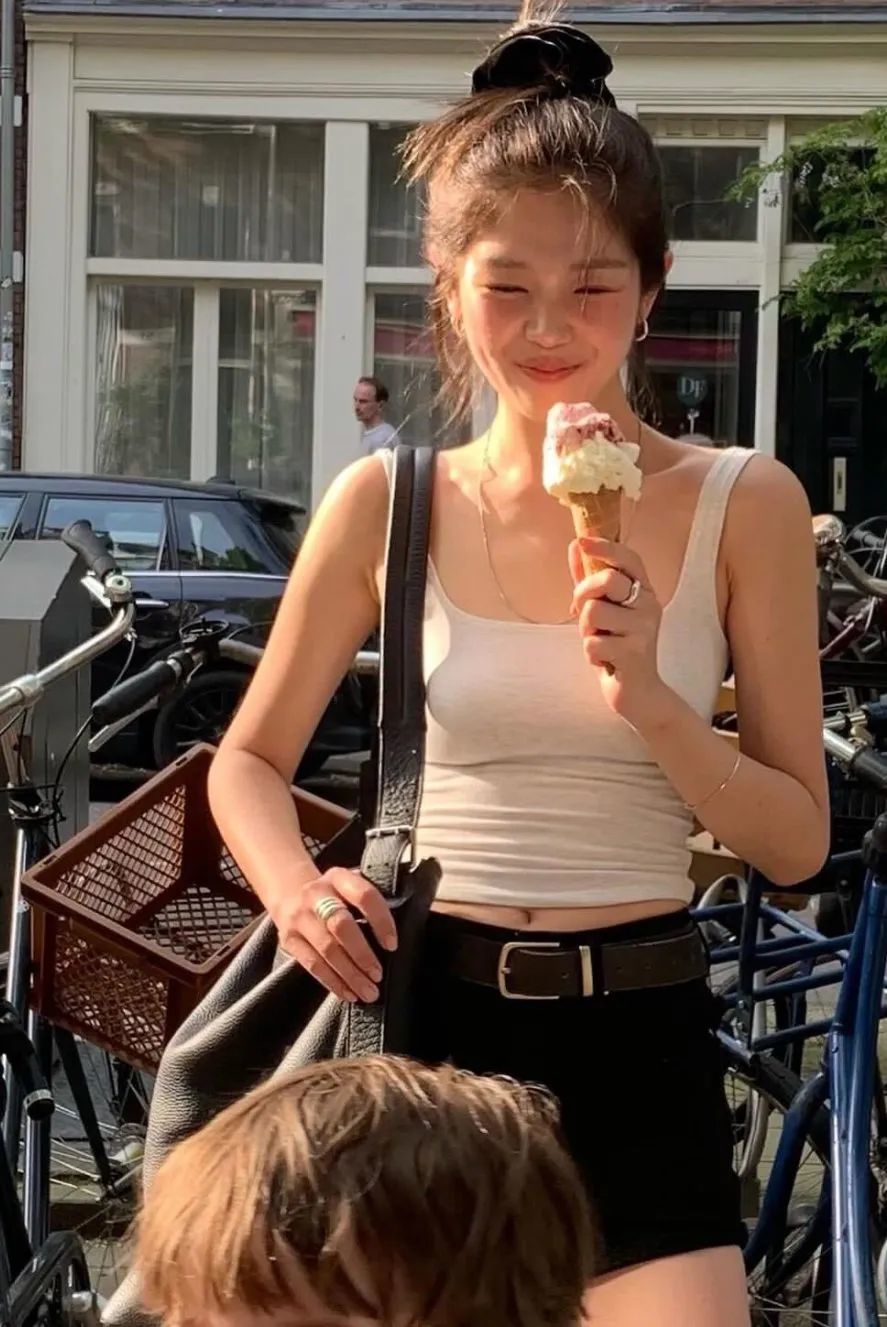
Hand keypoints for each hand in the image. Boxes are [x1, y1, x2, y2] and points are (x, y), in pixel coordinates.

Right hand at [273, 867, 397, 1003]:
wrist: (289, 893)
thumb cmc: (333, 895)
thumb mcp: (348, 886)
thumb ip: (369, 903)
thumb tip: (397, 936)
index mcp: (339, 877)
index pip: (364, 896)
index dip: (381, 920)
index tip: (392, 945)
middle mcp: (316, 894)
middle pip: (341, 925)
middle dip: (362, 954)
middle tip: (378, 975)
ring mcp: (299, 917)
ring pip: (327, 949)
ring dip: (350, 975)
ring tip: (369, 992)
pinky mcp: (288, 939)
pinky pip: (312, 964)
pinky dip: (333, 982)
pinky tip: (349, 993)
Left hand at [569, 536, 668, 726]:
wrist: (638, 693)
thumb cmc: (617, 648)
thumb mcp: (604, 611)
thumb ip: (589, 579)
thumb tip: (575, 545)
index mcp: (644, 591)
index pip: (629, 559)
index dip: (606, 547)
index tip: (583, 541)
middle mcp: (649, 606)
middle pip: (606, 580)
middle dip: (583, 594)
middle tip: (586, 615)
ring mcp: (645, 629)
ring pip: (593, 612)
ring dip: (586, 631)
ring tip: (600, 642)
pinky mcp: (635, 653)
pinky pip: (592, 643)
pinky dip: (591, 654)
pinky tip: (606, 661)